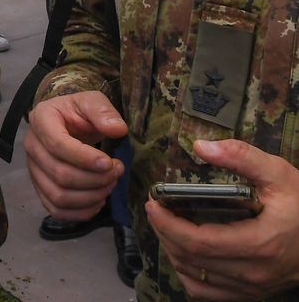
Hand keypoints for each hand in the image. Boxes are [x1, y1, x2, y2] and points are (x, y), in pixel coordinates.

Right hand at [25, 91, 126, 220]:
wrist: (67, 123)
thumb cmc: (79, 112)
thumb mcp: (92, 101)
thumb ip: (104, 112)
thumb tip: (117, 129)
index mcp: (41, 120)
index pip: (57, 145)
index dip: (85, 158)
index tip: (110, 163)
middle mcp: (31, 145)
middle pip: (59, 174)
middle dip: (94, 179)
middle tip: (117, 172)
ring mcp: (33, 169)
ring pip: (58, 196)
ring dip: (91, 197)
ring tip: (110, 185)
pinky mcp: (40, 187)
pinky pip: (57, 210)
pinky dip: (81, 212)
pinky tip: (99, 201)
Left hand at [146, 139, 298, 299]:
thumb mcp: (280, 175)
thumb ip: (242, 157)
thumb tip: (200, 146)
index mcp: (259, 244)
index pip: (198, 243)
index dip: (168, 225)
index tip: (154, 203)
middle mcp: (253, 271)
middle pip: (190, 259)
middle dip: (164, 233)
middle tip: (155, 209)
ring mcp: (252, 287)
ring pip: (195, 278)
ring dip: (173, 252)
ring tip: (166, 226)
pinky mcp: (252, 293)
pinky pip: (207, 293)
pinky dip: (188, 274)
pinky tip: (185, 253)